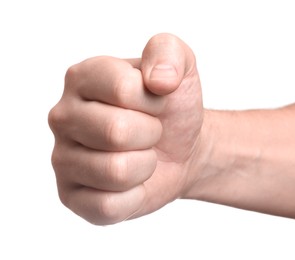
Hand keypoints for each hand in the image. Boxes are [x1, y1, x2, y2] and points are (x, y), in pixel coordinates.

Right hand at [48, 34, 203, 224]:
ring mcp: (62, 159)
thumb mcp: (180, 67)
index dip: (154, 101)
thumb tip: (158, 81)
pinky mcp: (71, 196)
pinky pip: (109, 206)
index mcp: (82, 78)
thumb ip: (169, 52)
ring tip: (141, 154)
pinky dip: (135, 196)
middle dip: (150, 134)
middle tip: (150, 132)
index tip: (155, 103)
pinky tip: (132, 182)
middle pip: (116, 132)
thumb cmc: (172, 108)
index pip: (123, 89)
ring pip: (115, 171)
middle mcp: (62, 117)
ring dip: (144, 165)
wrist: (180, 147)